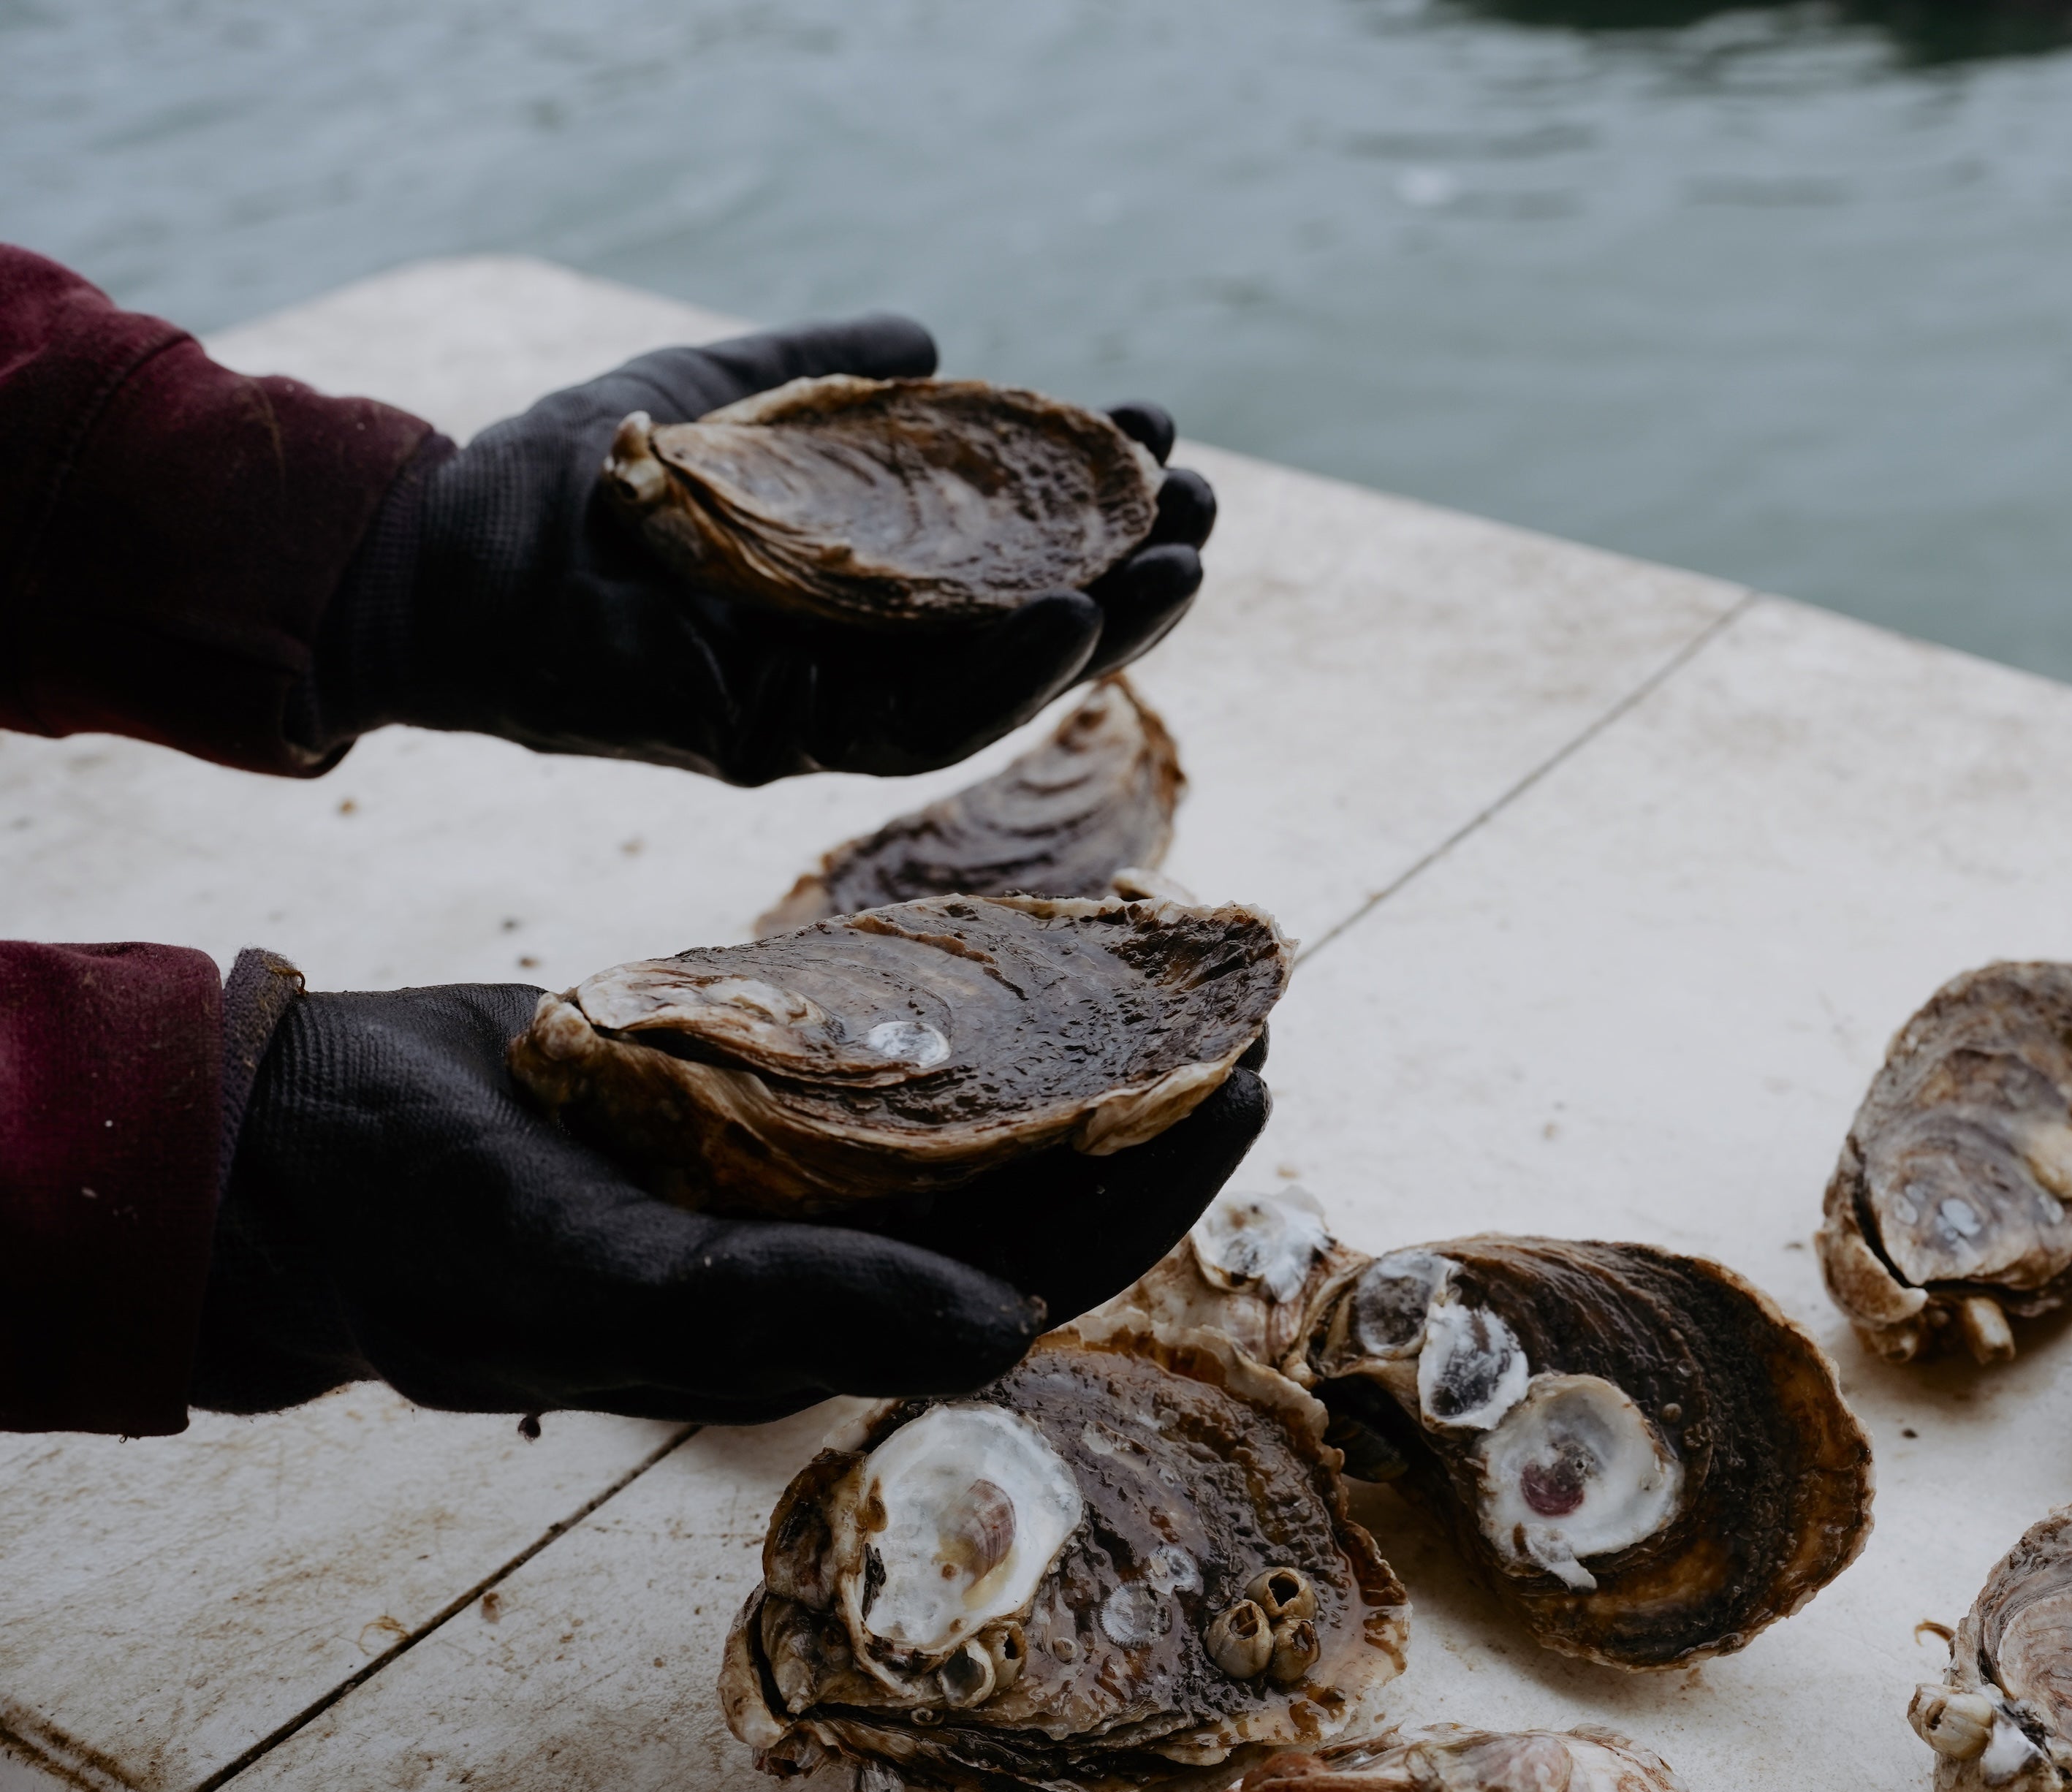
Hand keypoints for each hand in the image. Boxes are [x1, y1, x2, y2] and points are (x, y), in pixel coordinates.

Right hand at [199, 983, 1266, 1422]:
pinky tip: (1015, 931)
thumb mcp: (620, 1283)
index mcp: (819, 1322)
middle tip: (1248, 1008)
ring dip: (1065, 1050)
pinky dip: (950, 1001)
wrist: (295, 1150)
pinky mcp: (730, 1091)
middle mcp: (822, 1252)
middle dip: (1146, 1113)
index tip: (1248, 1089)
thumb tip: (1006, 1328)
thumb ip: (805, 1306)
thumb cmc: (437, 1239)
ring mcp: (779, 1170)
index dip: (1153, 1197)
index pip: (1037, 1271)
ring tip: (1162, 962)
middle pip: (1032, 1189)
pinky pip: (874, 1053)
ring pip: (966, 1119)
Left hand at [317, 319, 1216, 783]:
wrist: (443, 546)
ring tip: (1179, 563)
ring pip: (990, 686)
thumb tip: (943, 344)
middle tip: (1203, 504)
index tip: (1152, 430)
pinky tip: (1070, 617)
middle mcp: (849, 653)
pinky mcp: (770, 743)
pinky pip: (908, 724)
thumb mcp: (728, 392)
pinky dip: (998, 675)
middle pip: (1021, 626)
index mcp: (855, 575)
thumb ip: (831, 374)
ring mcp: (814, 706)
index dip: (1085, 497)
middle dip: (1125, 569)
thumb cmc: (571, 471)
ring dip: (1097, 630)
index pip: (1001, 548)